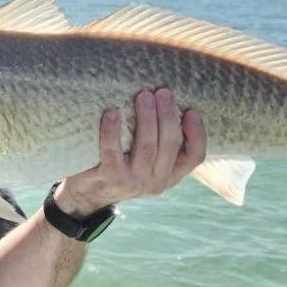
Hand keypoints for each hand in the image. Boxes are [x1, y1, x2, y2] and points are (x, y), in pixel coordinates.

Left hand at [55, 88, 207, 216]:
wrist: (89, 194)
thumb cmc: (121, 165)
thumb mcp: (147, 161)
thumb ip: (160, 140)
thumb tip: (167, 97)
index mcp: (170, 174)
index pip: (194, 156)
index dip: (198, 134)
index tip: (192, 111)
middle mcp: (156, 181)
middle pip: (170, 144)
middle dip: (168, 115)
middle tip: (163, 92)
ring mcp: (134, 181)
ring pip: (147, 146)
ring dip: (147, 118)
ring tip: (144, 96)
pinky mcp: (111, 178)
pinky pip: (113, 152)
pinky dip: (112, 131)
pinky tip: (112, 113)